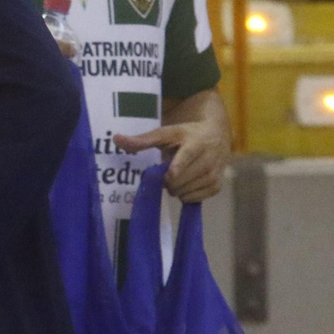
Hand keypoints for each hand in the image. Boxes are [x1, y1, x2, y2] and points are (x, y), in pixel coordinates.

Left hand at [114, 119, 229, 203]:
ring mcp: (214, 174)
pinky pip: (193, 199)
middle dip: (166, 180)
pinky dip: (185, 194)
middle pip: (179, 181)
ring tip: (178, 174)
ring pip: (184, 192)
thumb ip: (142, 140)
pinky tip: (186, 182)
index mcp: (195, 144)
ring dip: (175, 188)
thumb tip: (115, 139)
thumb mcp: (166, 133)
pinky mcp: (217, 186)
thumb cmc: (186, 135)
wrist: (217, 136)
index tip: (169, 175)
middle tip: (166, 171)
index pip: (187, 157)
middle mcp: (208, 160)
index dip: (177, 168)